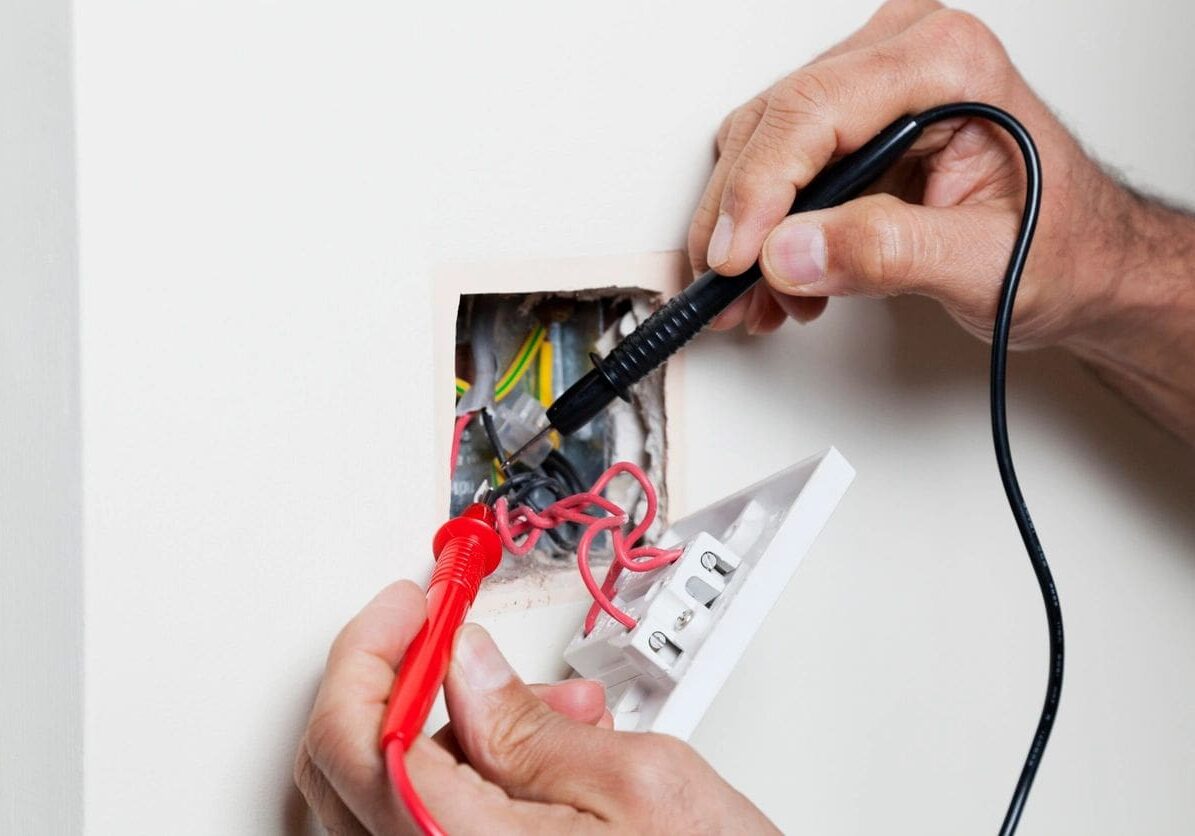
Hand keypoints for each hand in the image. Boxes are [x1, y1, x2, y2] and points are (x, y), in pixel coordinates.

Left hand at [295, 581, 777, 833]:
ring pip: (382, 793)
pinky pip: (421, 826)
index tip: (408, 606)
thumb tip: (464, 664)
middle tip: (443, 631)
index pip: (355, 741)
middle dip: (401, 678)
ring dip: (447, 728)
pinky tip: (538, 755)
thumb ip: (530, 723)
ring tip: (549, 709)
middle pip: (346, 767)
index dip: (370, 654)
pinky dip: (462, 775)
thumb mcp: (640, 784)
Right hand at [688, 0, 1125, 349]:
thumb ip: (888, 254)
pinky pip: (778, 164)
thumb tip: (791, 251)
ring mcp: (873, 85)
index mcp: (948, 63)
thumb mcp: (984, 263)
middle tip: (731, 294)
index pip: (812, 111)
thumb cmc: (1060, 248)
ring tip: (762, 299)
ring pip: (761, 145)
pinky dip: (765, 230)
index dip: (757, 191)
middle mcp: (904, 55)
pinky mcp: (853, 122)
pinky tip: (781, 278)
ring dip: (747, 232)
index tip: (733, 259)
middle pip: (773, 125)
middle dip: (740, 221)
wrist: (1083, 262)